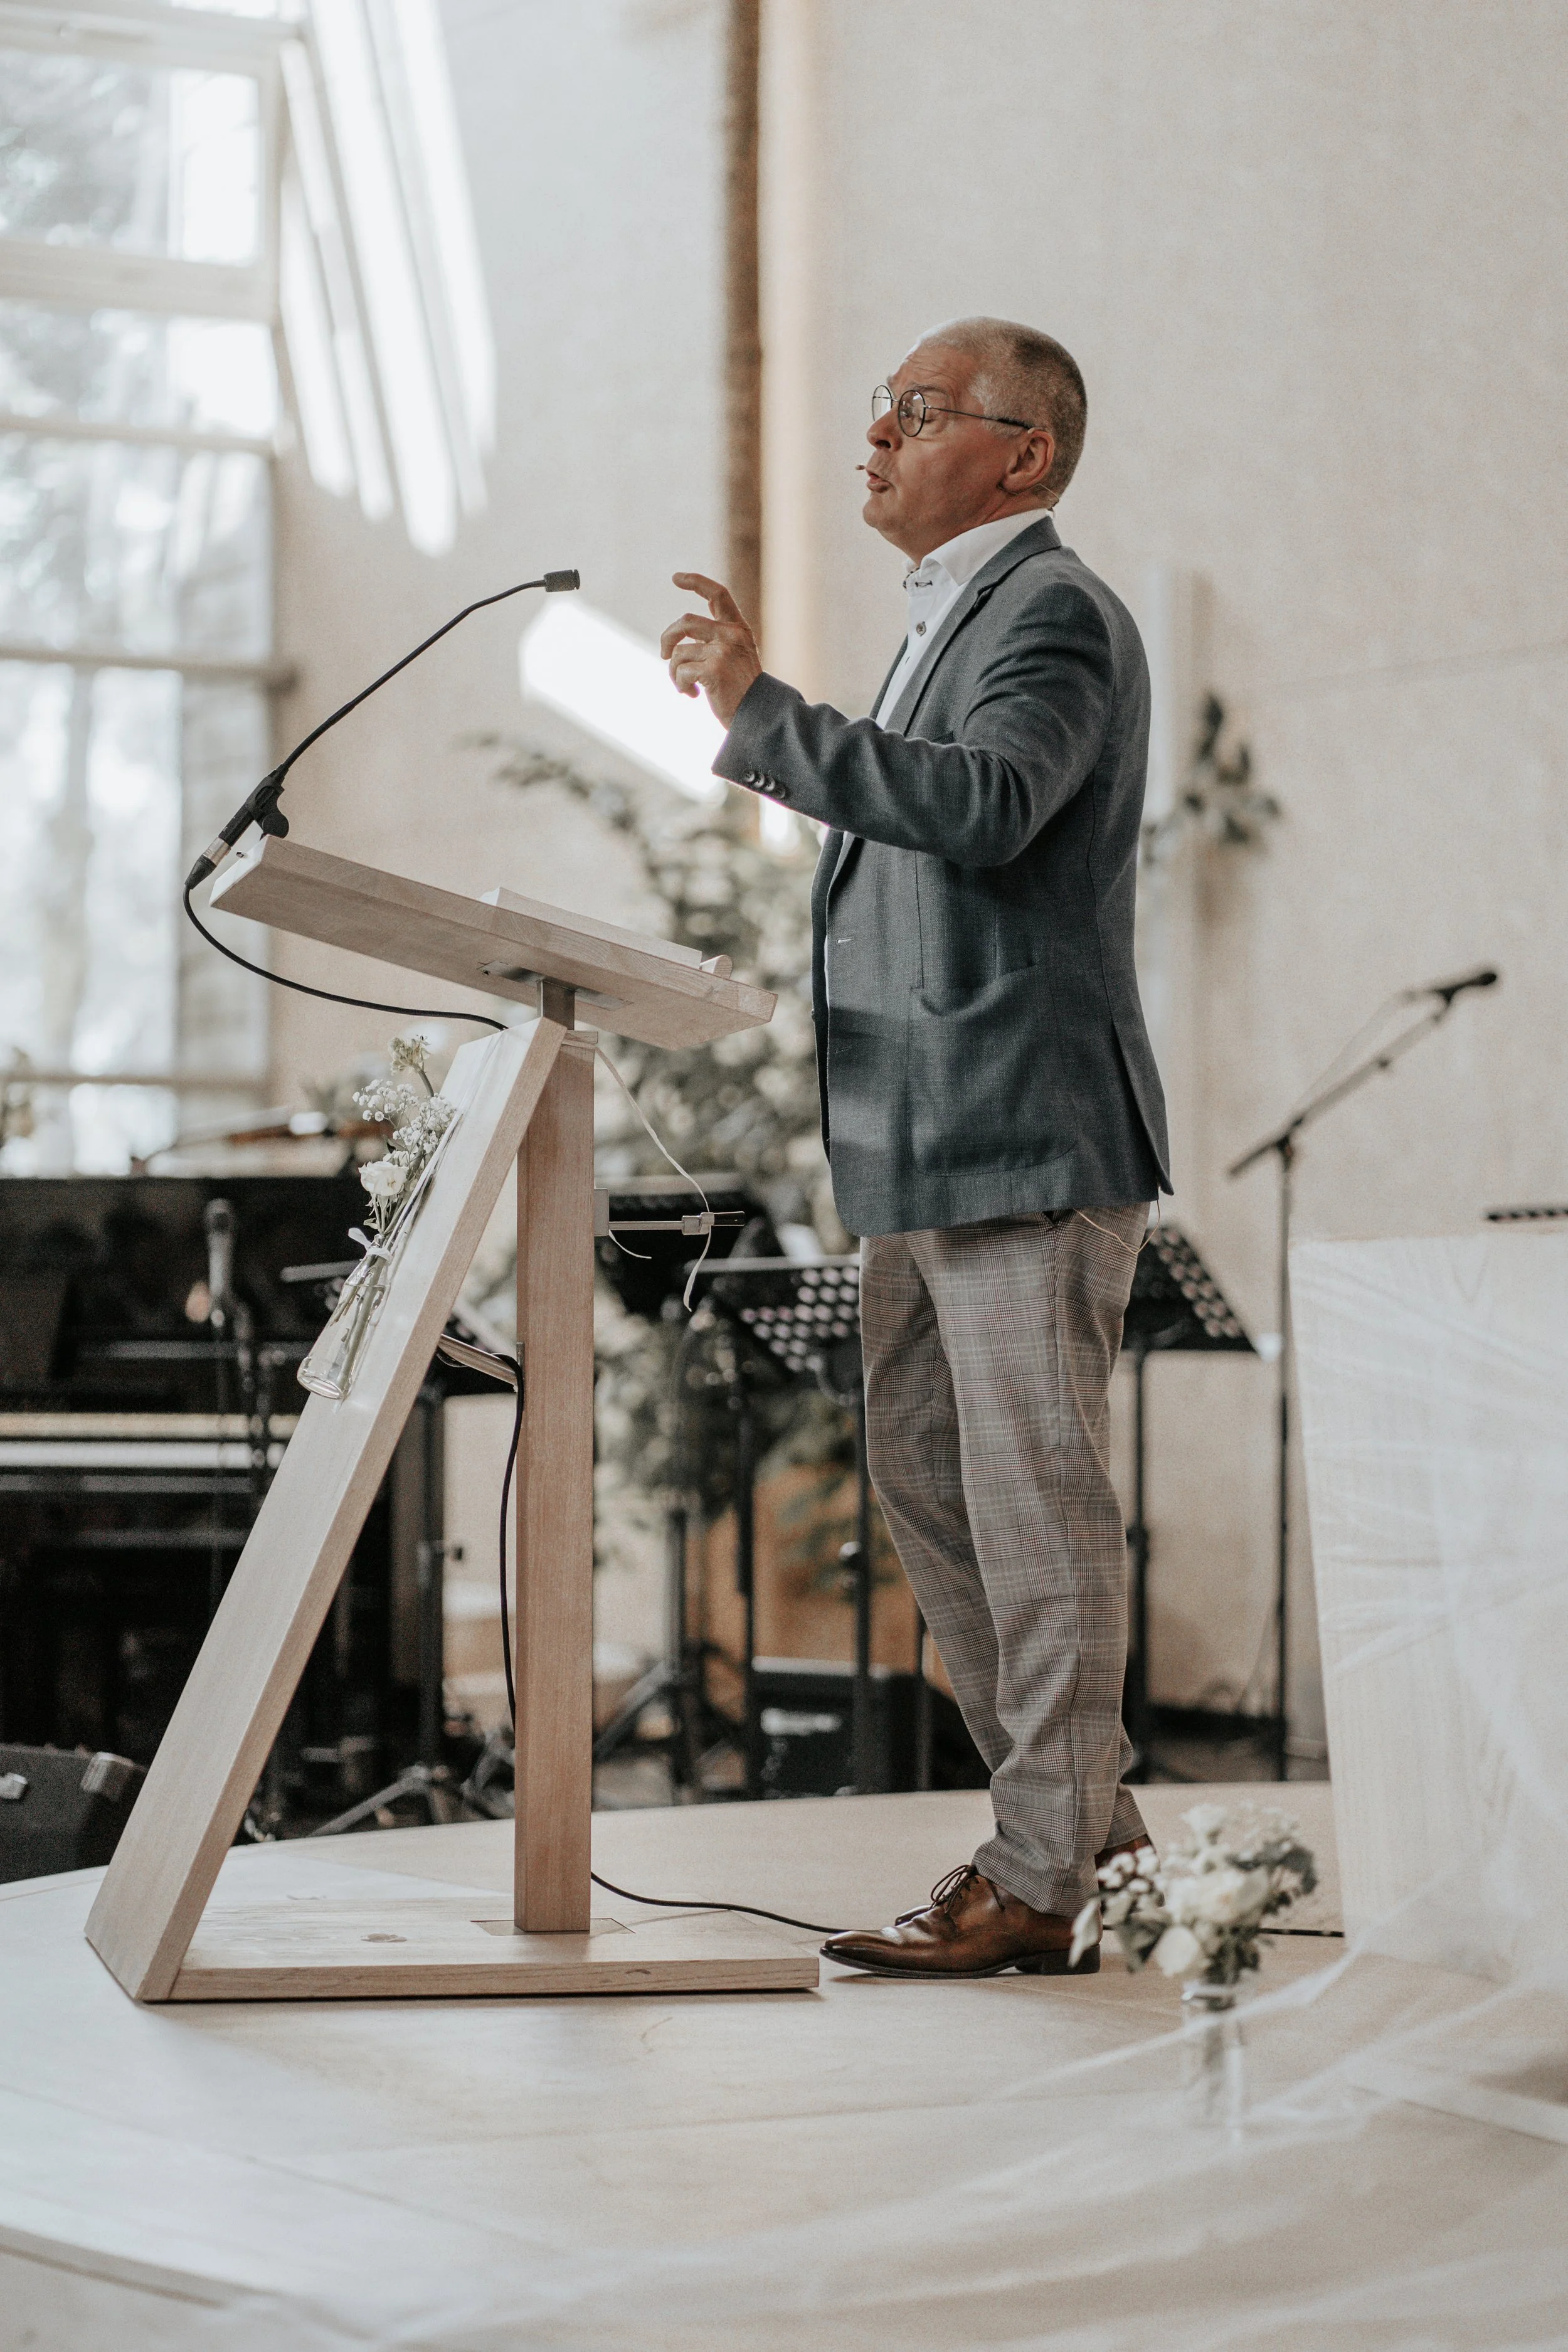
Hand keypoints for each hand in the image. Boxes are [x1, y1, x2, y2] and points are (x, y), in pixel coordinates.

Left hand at [661, 572, 760, 728]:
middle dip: (668, 638)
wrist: (758, 715)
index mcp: (738, 628)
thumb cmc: (742, 690)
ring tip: (685, 686)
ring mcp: (723, 651)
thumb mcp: (734, 657)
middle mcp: (732, 634)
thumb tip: (676, 643)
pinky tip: (692, 695)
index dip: (695, 582)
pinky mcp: (713, 670)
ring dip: (674, 672)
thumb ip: (715, 641)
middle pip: (685, 621)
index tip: (675, 578)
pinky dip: (680, 685)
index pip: (718, 594)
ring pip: (679, 652)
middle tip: (663, 654)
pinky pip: (680, 671)